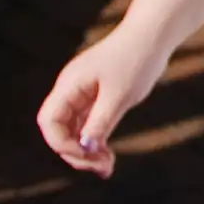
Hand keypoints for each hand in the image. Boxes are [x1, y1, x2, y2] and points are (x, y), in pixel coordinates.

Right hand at [36, 28, 162, 175]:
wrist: (153, 35)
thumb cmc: (137, 59)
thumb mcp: (119, 95)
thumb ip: (100, 122)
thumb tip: (85, 149)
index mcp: (69, 85)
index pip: (49, 121)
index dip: (62, 144)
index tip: (87, 157)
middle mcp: (71, 90)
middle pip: (58, 130)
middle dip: (76, 153)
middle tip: (102, 167)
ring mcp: (82, 94)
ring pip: (74, 130)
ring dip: (87, 152)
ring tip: (107, 168)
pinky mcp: (96, 97)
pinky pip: (88, 125)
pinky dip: (96, 142)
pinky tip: (108, 157)